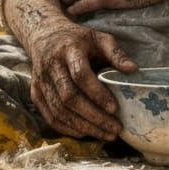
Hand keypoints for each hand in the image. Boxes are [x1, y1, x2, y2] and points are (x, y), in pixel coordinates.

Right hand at [26, 19, 136, 139]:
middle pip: (69, 97)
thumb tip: (134, 70)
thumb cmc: (77, 39)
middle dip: (93, 117)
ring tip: (105, 134)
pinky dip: (67, 128)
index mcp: (68, 49)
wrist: (44, 35)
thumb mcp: (99, 38)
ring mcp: (40, 81)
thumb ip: (116, 54)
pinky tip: (85, 133)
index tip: (114, 109)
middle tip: (114, 128)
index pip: (80, 75)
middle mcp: (51, 66)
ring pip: (59, 110)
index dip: (97, 94)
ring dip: (83, 126)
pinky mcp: (35, 93)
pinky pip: (50, 116)